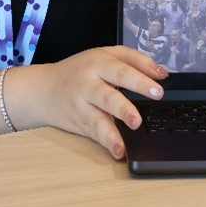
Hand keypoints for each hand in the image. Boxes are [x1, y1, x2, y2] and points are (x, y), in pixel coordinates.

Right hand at [12, 46, 165, 159]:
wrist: (43, 89)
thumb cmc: (80, 70)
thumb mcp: (104, 55)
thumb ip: (134, 60)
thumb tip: (161, 74)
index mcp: (99, 63)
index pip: (122, 68)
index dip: (142, 77)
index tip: (160, 88)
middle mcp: (89, 83)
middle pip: (109, 92)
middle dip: (127, 102)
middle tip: (145, 111)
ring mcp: (82, 105)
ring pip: (97, 117)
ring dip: (112, 130)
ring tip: (127, 136)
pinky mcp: (80, 122)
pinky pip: (94, 133)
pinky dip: (106, 142)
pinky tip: (118, 151)